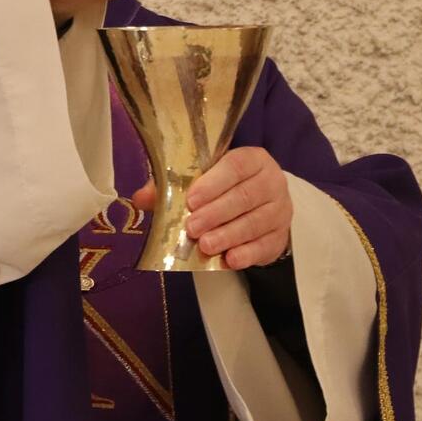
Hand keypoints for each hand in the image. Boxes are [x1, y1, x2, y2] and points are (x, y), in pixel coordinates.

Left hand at [130, 147, 292, 269]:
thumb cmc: (226, 188)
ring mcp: (280, 209)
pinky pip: (266, 245)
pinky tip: (230, 260)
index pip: (236, 166)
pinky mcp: (281, 236)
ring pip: (256, 222)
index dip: (213, 183)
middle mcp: (272, 181)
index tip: (191, 200)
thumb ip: (173, 187)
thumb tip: (140, 198)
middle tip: (191, 227)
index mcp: (252, 159)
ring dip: (229, 235)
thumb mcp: (203, 181)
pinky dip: (247, 254)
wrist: (261, 207)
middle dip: (217, 213)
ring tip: (205, 245)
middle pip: (245, 196)